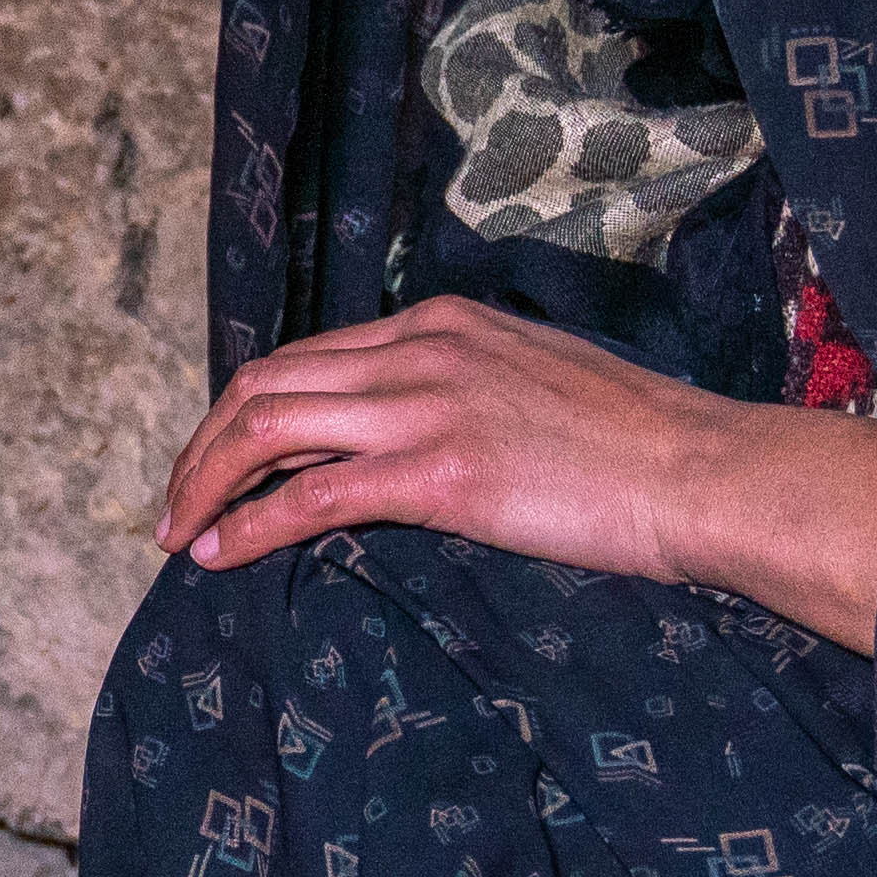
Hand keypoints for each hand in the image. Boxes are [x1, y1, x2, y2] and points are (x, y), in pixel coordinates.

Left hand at [153, 296, 876, 647]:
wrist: (701, 469)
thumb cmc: (637, 443)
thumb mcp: (533, 383)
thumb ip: (463, 391)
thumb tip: (414, 437)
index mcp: (440, 323)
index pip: (309, 356)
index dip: (247, 410)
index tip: (220, 459)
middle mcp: (419, 349)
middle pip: (265, 383)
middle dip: (203, 444)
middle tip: (175, 503)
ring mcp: (426, 405)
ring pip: (268, 428)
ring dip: (205, 482)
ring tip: (177, 531)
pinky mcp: (440, 470)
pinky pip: (311, 495)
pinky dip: (249, 524)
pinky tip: (217, 553)